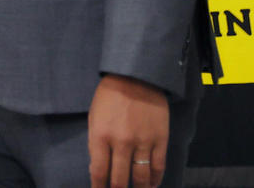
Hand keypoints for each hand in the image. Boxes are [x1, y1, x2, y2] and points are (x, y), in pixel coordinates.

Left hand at [87, 73, 168, 187]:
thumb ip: (95, 144)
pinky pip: (158, 167)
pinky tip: (152, 185)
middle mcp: (121, 142)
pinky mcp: (160, 139)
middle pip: (120, 180)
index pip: (99, 173)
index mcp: (100, 136)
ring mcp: (142, 142)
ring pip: (141, 178)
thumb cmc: (110, 96)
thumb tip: (99, 170)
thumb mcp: (94, 117)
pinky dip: (155, 180)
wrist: (135, 76)